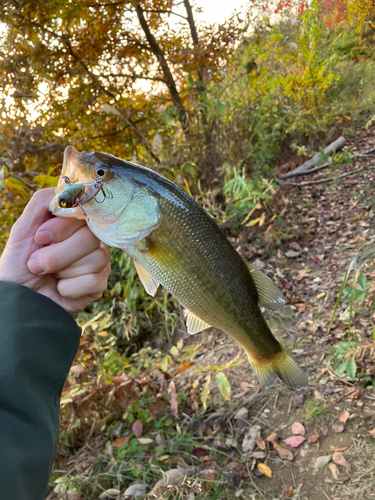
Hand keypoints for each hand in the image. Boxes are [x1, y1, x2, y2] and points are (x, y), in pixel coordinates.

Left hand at [0, 188, 110, 312]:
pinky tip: (60, 288)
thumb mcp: (23, 228)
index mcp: (74, 223)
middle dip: (57, 254)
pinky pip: (93, 280)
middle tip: (37, 263)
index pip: (84, 213)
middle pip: (90, 236)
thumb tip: (70, 189)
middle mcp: (90, 239)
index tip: (39, 238)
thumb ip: (44, 202)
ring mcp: (97, 261)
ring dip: (62, 271)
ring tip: (49, 275)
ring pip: (95, 257)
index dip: (62, 227)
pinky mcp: (99, 283)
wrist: (18, 298)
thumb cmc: (19, 263)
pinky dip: (69, 288)